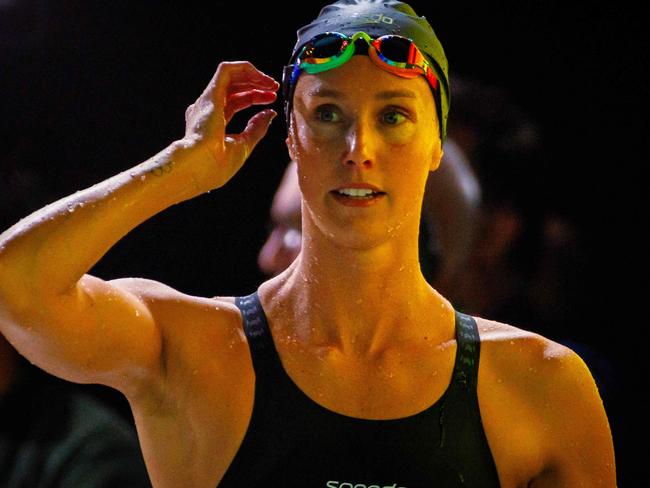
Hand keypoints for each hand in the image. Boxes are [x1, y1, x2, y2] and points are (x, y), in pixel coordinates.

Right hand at [180, 61, 279, 189]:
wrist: (200, 166)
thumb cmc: (218, 163)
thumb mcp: (244, 145)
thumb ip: (256, 128)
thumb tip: (270, 114)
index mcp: (212, 122)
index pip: (236, 101)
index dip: (255, 98)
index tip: (272, 102)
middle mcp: (208, 108)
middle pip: (235, 88)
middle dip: (256, 85)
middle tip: (274, 89)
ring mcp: (208, 100)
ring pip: (231, 76)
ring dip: (253, 76)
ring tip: (271, 83)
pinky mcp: (211, 93)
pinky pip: (226, 70)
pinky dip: (245, 69)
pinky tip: (260, 77)